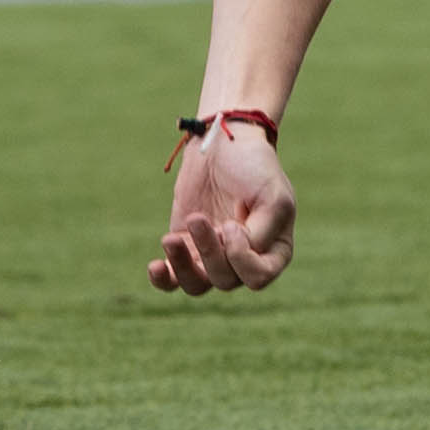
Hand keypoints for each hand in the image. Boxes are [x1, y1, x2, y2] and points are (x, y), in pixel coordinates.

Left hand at [147, 118, 294, 294]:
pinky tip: (155, 265)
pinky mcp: (186, 248)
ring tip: (171, 238)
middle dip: (209, 251)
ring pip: (198, 285)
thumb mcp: (271, 194)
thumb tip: (232, 253)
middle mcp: (245, 260)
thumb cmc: (254, 166)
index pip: (258, 278)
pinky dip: (163, 279)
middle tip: (199, 217)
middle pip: (225, 280)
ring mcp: (214, 256)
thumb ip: (262, 231)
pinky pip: (173, 279)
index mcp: (274, 250)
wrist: (223, 144)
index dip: (241, 258)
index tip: (231, 225)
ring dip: (182, 266)